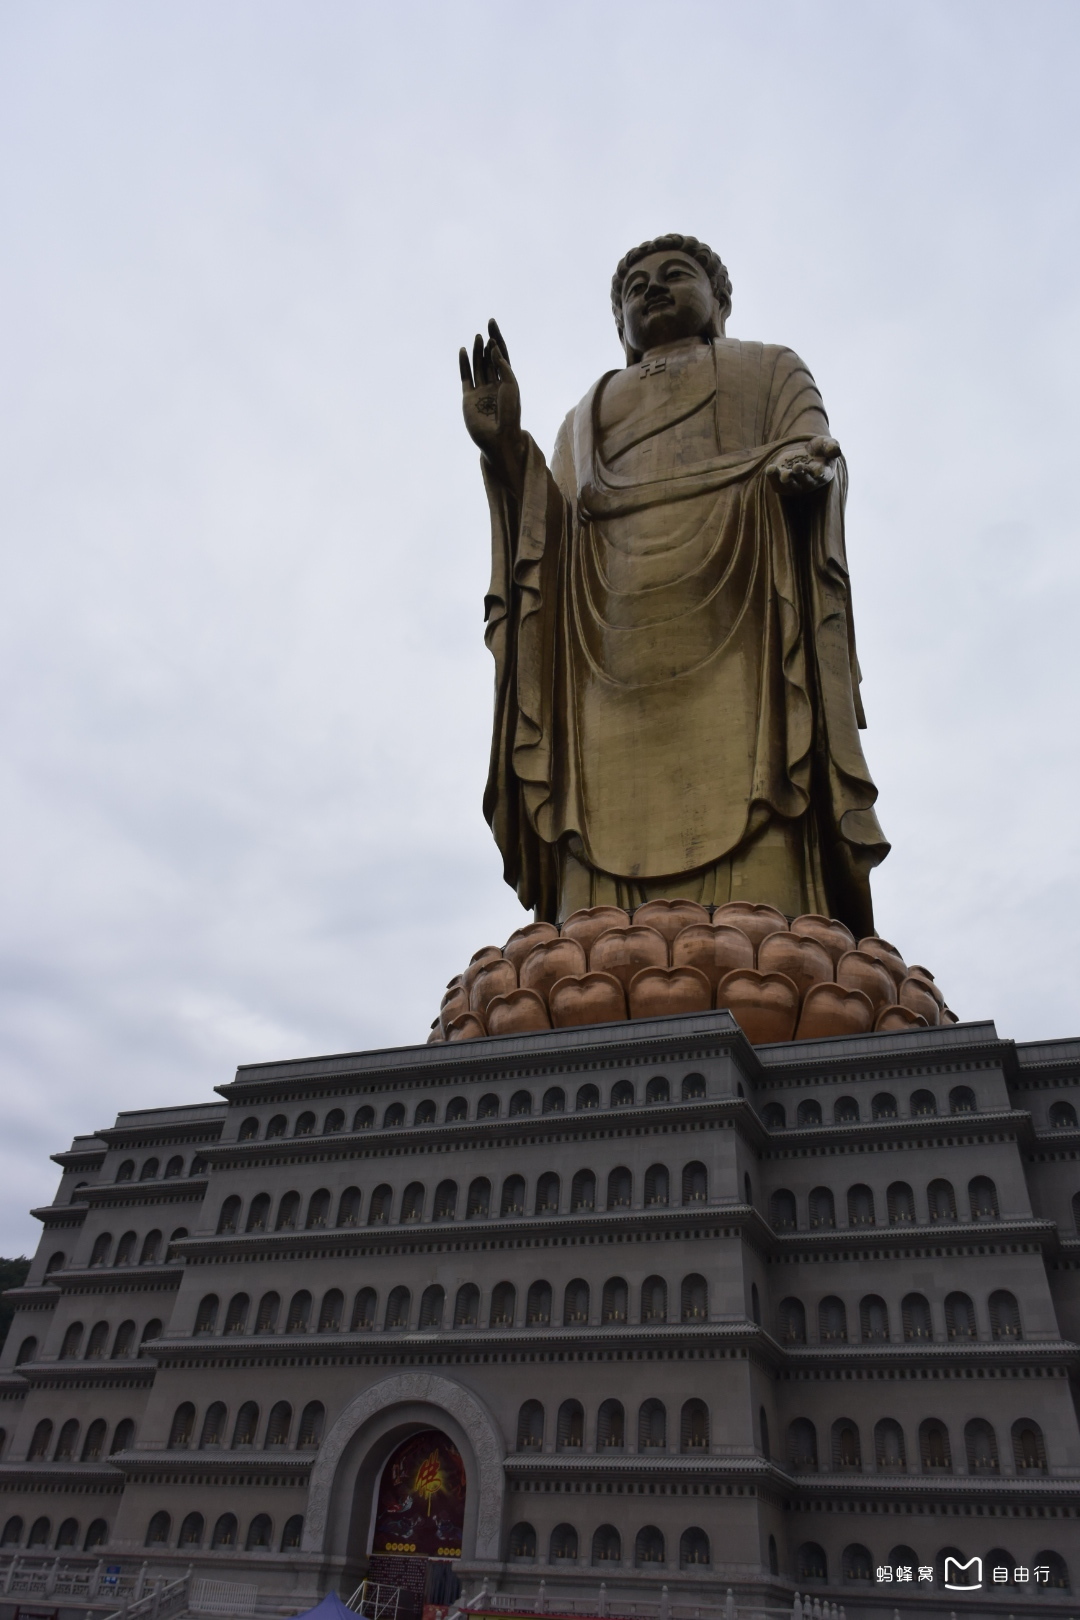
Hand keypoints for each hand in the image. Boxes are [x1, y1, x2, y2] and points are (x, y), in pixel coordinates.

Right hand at [459, 319, 524, 494]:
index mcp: (507, 382)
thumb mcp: (511, 385)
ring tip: (476, 338)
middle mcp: (493, 385)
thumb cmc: (510, 413)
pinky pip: (466, 377)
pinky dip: (464, 364)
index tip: (492, 325)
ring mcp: (480, 392)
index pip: (502, 357)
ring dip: (476, 353)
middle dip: (486, 346)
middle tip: (484, 332)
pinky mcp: (469, 398)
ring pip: (478, 367)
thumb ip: (502, 366)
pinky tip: (462, 351)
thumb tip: (493, 349)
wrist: (498, 436)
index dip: (497, 341)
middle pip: (489, 361)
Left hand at [766, 435, 840, 494]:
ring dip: (785, 479)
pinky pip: (776, 483)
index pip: (821, 476)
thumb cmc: (819, 449)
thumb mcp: (826, 444)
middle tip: (797, 466)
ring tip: (784, 473)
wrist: (803, 452)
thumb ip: (831, 446)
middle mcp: (808, 482)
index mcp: (822, 474)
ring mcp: (794, 484)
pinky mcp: (782, 482)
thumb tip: (835, 450)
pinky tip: (770, 469)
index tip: (817, 470)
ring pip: (789, 485)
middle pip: (804, 481)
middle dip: (801, 475)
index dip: (819, 473)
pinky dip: (773, 477)